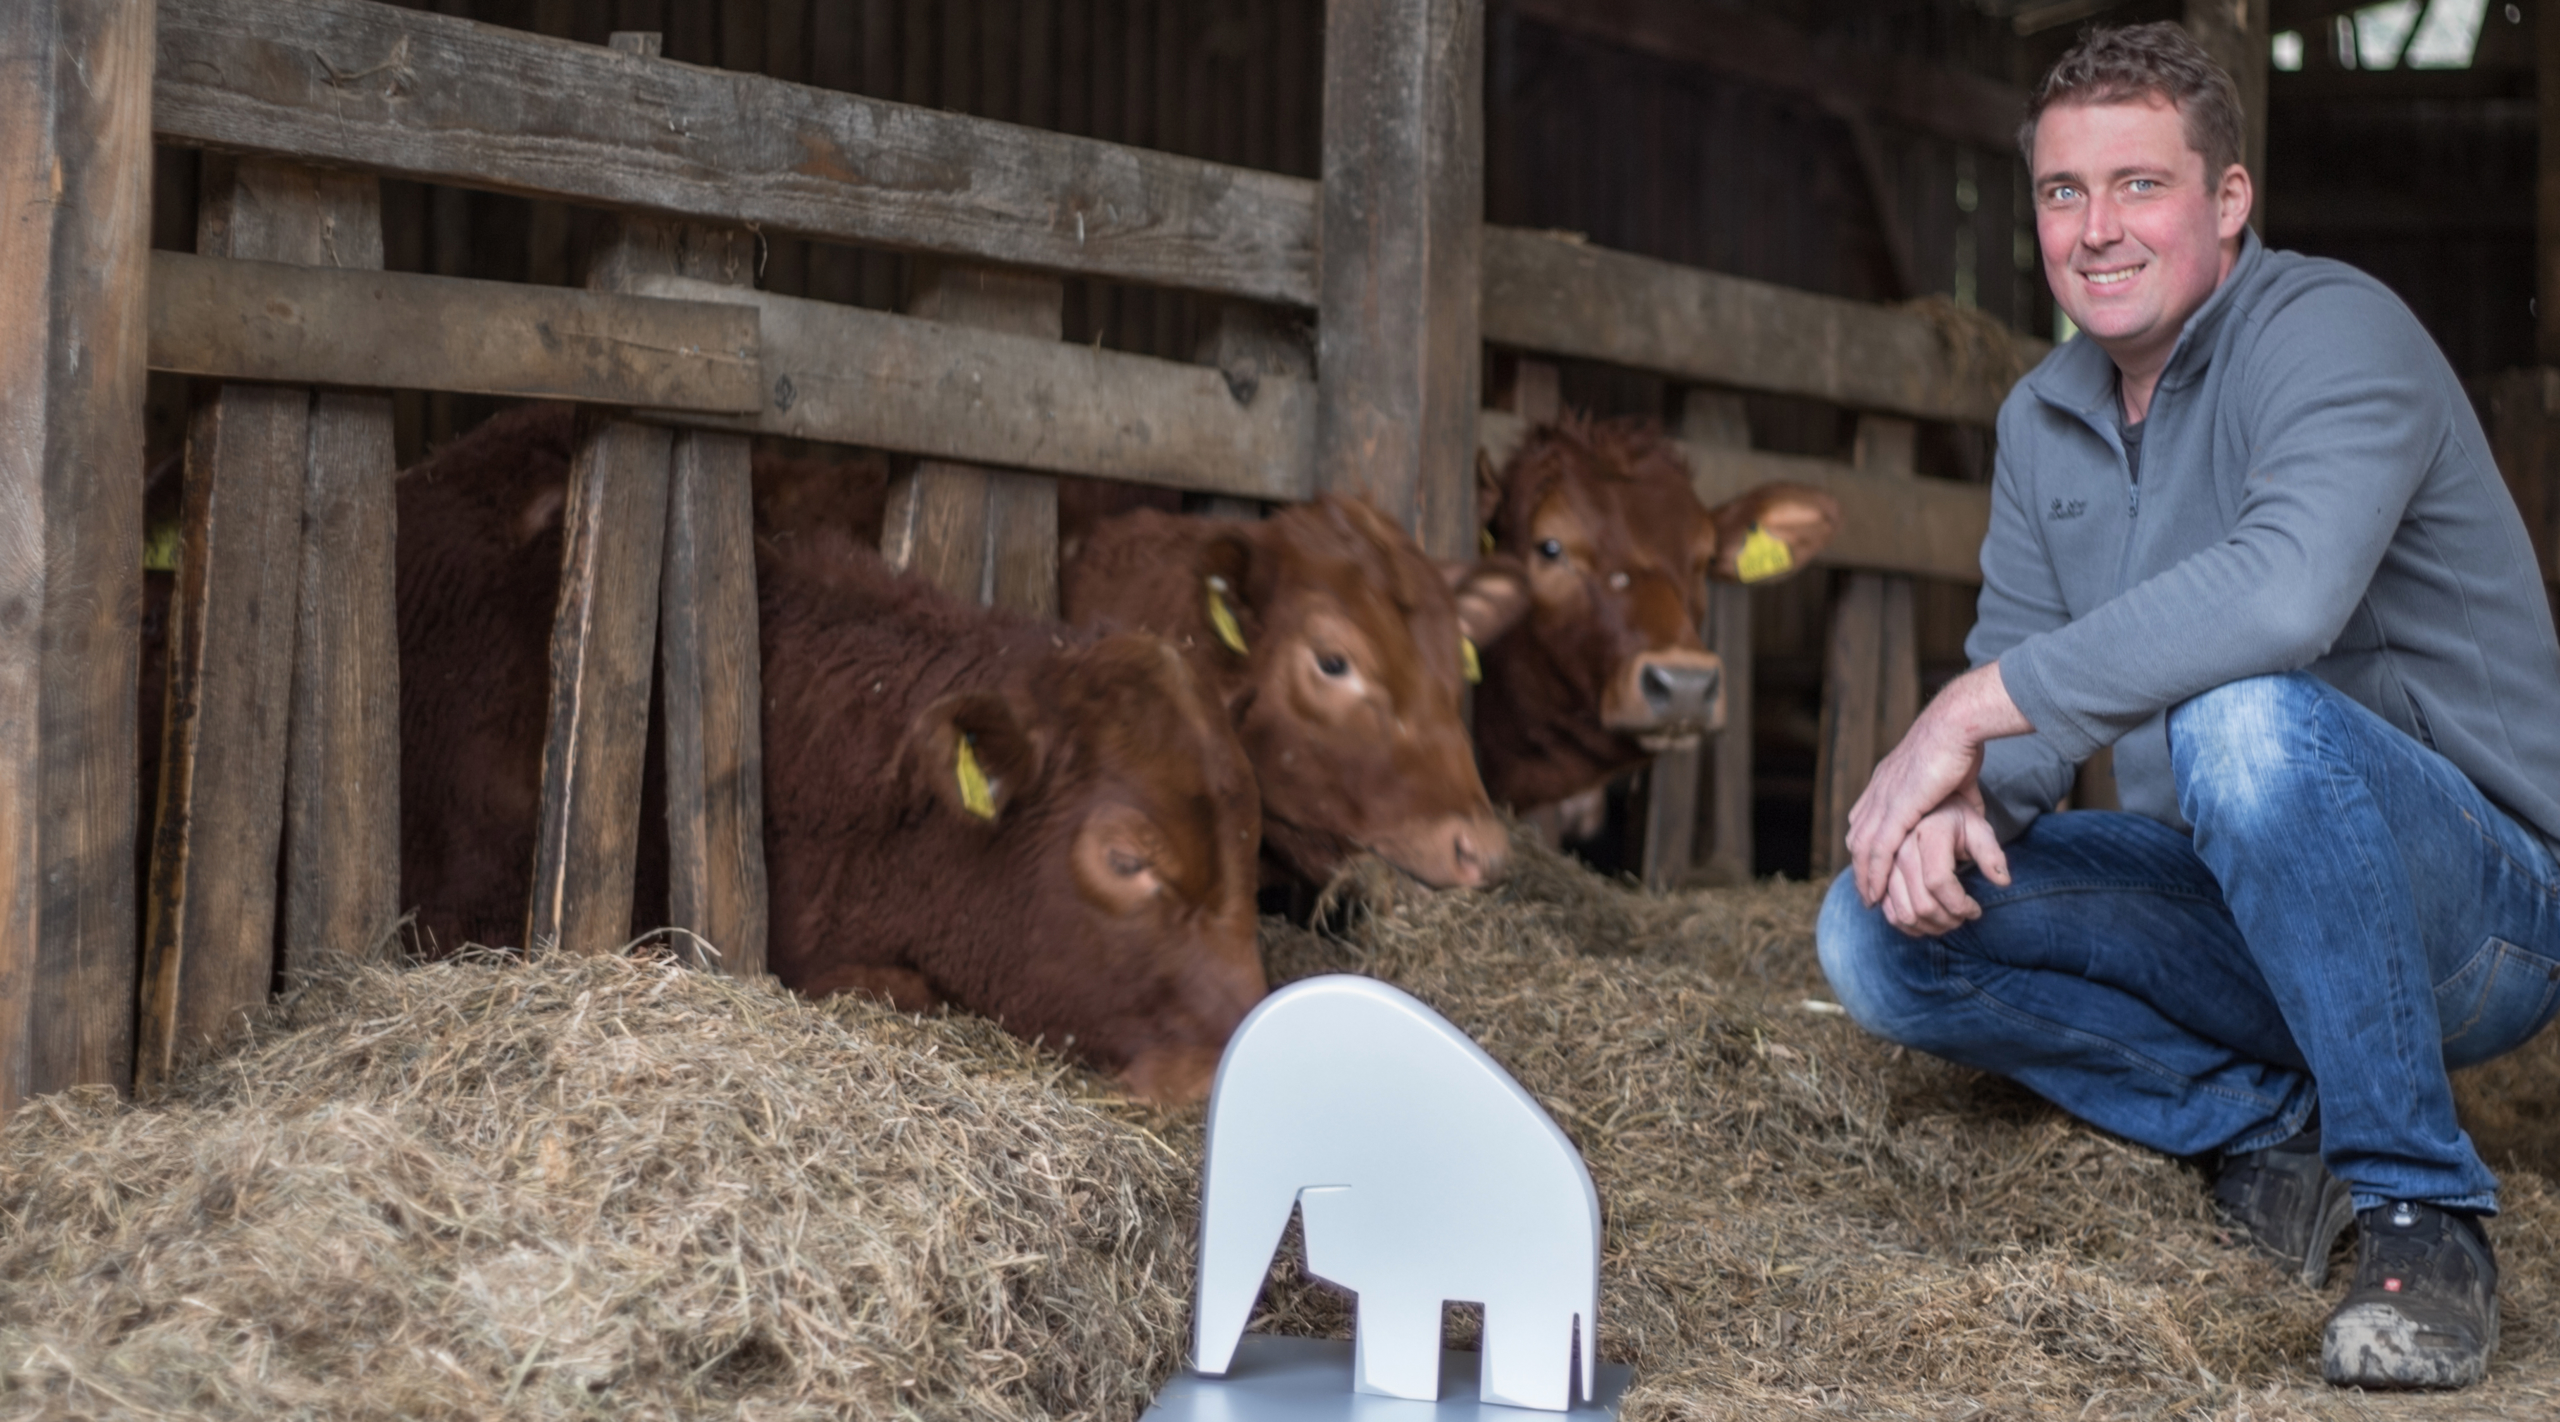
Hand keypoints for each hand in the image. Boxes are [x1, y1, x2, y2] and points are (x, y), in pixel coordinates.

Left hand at [1847, 662, 2030, 906]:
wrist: (1956, 726)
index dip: (1868, 846)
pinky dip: (1874, 873)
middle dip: (1861, 867)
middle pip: (1858, 836)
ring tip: (1870, 901)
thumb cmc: (1962, 746)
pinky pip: (1878, 849)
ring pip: (1864, 848)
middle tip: (1867, 892)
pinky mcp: (1895, 809)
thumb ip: (1959, 802)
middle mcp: (1878, 790)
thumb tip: (1970, 814)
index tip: (1873, 867)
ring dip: (1865, 877)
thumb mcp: (1957, 782)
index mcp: (1888, 780)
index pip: (1866, 819)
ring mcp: (1883, 799)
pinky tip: (1875, 891)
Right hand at [1877, 794, 2009, 935]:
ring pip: (1904, 913)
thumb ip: (1990, 853)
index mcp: (1927, 832)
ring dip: (1930, 927)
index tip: (1976, 910)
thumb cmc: (1955, 819)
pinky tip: (1926, 922)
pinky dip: (1909, 925)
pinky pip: (1887, 911)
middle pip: (1921, 903)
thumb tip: (2002, 881)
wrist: (1923, 806)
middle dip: (1948, 920)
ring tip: (1947, 921)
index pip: (1939, 882)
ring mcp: (1885, 863)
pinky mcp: (1878, 876)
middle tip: (1962, 918)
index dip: (1960, 904)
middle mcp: (1900, 848)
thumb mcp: (1978, 828)